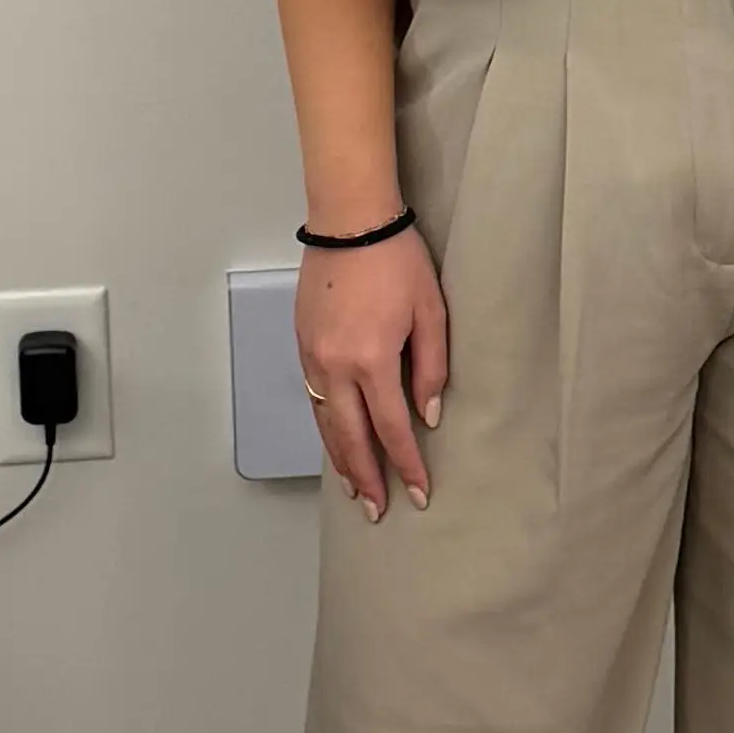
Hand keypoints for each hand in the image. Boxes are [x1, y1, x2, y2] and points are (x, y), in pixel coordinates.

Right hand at [299, 227, 448, 518]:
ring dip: (341, 460)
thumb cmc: (396, 259)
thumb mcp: (431, 312)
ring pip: (325, 424)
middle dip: (367, 478)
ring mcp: (312, 357)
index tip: (418, 493)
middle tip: (379, 511)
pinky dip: (325, 428)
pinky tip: (336, 442)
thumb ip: (431, 368)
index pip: (391, 430)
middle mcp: (335, 367)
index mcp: (371, 361)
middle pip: (350, 438)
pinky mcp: (302, 344)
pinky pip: (313, 399)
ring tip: (356, 490)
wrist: (349, 221)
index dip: (406, 466)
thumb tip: (427, 415)